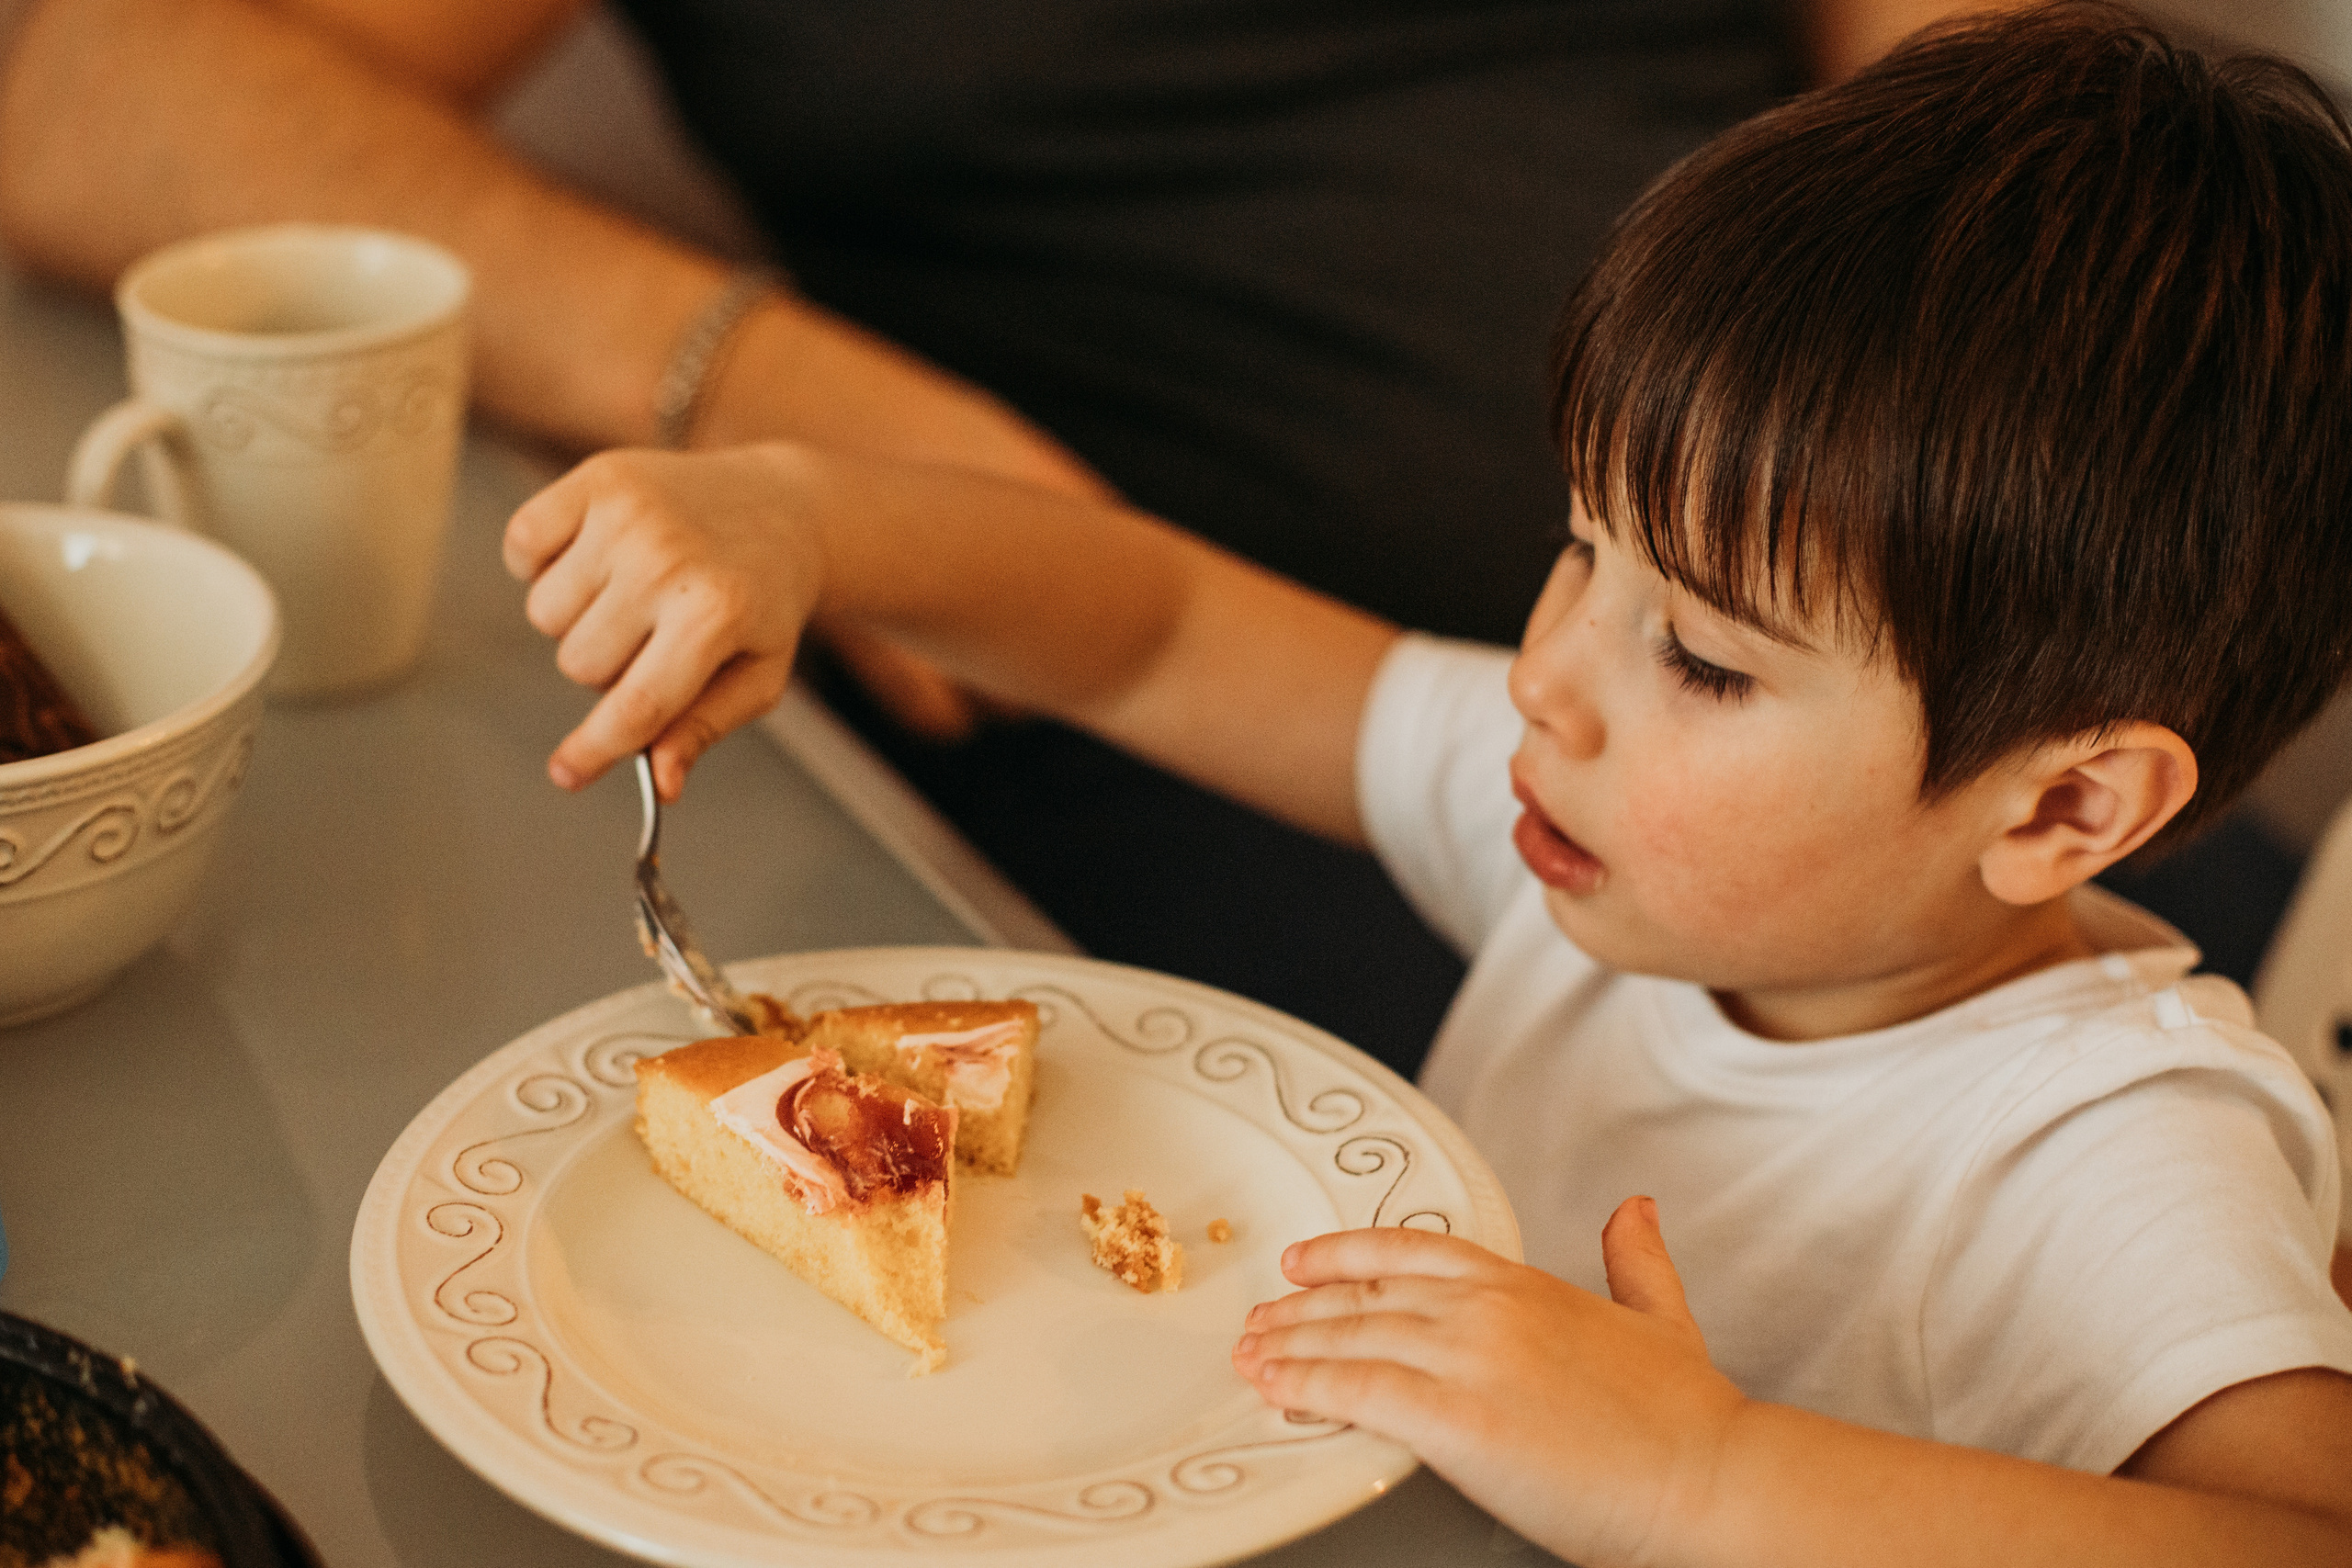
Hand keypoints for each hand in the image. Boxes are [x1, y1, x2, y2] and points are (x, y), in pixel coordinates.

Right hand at [503, 445, 823, 798]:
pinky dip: (542, 562)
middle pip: (578, 663)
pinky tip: (595, 557)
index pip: (634, 705)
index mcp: (716, 614)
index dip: (593, 750)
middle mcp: (669, 560)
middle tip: (651, 637)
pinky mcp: (598, 478)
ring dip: (577, 617)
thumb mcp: (758, 674)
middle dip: (606, 668)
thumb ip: (703, 728)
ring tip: (630, 592)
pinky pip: (521, 545)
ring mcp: (629, 513)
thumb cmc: (763, 601)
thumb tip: (661, 784)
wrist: (778, 506)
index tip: (565, 775)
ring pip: (544, 614)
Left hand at [1231, 1197, 1746, 1567]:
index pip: (1413, 1252)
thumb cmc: (1690, 1418)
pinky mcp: (1455, 1419)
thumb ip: (1636, 1258)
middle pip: (1367, 1295)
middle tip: (1258, 1318)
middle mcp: (1489, 1311)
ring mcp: (1469, 1359)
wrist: (1714, 1475)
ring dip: (1288, 1346)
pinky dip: (1306, 1386)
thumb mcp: (1661, 1315)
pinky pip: (1358, 1391)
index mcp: (1526, 1284)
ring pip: (1351, 1337)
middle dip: (1302, 1309)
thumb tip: (1635, 1209)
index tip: (1304, 1261)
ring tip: (1250, 1355)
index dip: (1346, 1253)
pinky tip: (1275, 1390)